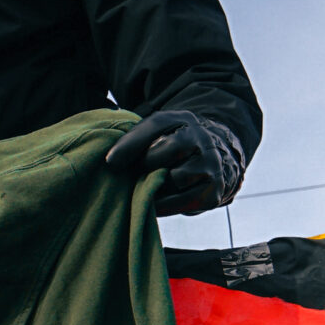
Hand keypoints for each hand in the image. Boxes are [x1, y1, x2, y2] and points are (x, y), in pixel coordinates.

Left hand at [103, 109, 245, 215]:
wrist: (214, 162)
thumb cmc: (172, 148)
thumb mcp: (157, 134)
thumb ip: (135, 139)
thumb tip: (111, 161)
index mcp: (182, 120)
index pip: (157, 125)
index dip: (132, 143)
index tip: (111, 161)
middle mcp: (201, 139)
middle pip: (171, 149)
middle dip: (147, 164)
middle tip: (134, 174)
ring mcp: (210, 165)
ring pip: (176, 176)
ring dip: (156, 186)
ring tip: (147, 187)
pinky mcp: (212, 191)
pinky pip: (184, 201)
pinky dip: (165, 204)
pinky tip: (155, 204)